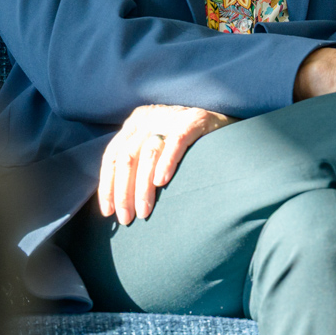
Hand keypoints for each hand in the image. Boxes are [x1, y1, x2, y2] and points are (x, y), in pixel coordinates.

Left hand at [98, 104, 232, 225]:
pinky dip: (166, 163)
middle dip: (123, 191)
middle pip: (128, 157)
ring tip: (144, 211)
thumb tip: (114, 201)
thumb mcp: (156, 146)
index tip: (108, 211)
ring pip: (148, 153)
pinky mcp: (195, 120)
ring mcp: (172, 117)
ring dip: (142, 187)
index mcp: (136, 122)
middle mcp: (150, 117)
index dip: (108, 184)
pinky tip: (161, 182)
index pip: (113, 155)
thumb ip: (137, 162)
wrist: (228, 128)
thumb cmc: (188, 146)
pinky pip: (176, 142)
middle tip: (126, 218)